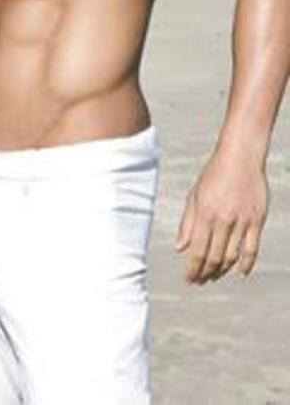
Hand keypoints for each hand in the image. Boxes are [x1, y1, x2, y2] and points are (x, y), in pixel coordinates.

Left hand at [174, 149, 268, 284]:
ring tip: (213, 276)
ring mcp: (242, 221)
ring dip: (221, 270)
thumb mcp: (195, 195)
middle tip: (200, 281)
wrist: (240, 156)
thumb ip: (187, 223)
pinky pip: (252, 249)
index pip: (197, 251)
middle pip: (214, 257)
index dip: (192, 269)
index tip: (188, 280)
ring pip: (232, 256)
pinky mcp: (257, 220)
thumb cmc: (214, 174)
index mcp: (205, 213)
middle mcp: (223, 219)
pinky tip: (239, 273)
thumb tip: (180, 247)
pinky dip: (246, 265)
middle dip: (205, 273)